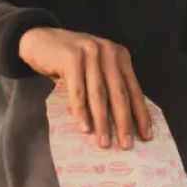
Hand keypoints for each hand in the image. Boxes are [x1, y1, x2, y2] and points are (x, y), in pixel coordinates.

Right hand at [19, 27, 151, 149]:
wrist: (40, 41)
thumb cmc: (70, 62)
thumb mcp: (95, 70)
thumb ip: (108, 88)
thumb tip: (121, 124)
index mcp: (119, 56)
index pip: (134, 90)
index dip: (141, 115)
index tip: (146, 136)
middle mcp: (108, 52)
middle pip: (119, 94)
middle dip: (124, 122)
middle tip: (126, 145)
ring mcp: (90, 52)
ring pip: (99, 94)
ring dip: (102, 121)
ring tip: (104, 142)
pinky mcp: (71, 57)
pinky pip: (78, 91)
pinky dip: (81, 112)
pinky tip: (84, 128)